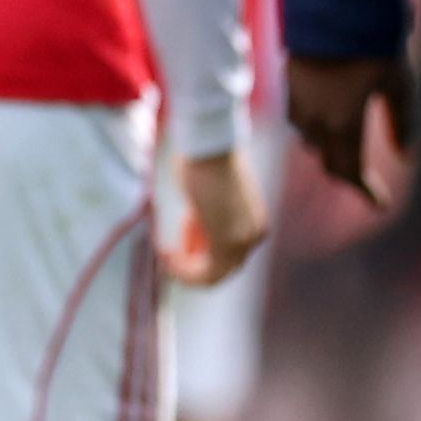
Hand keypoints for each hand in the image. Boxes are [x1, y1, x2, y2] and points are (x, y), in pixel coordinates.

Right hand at [166, 148, 270, 286]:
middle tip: (169, 251)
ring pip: (213, 275)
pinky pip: (205, 275)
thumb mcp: (208, 195)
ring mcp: (244, 242)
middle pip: (222, 267)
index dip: (199, 254)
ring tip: (165, 250)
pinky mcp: (227, 244)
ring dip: (185, 268)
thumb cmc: (204, 159)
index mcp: (255, 220)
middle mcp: (255, 234)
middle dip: (192, 263)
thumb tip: (195, 224)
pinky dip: (183, 271)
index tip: (177, 244)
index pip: (230, 253)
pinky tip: (166, 254)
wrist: (207, 145)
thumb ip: (207, 216)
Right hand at [284, 54, 413, 207]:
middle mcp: (315, 121)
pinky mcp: (289, 84)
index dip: (366, 191)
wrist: (332, 3)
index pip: (351, 173)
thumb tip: (405, 155)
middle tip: (366, 178)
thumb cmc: (372, 42)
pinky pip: (301, 120)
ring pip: (313, 141)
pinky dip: (317, 127)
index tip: (382, 204)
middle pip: (330, 161)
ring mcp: (297, 103)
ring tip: (348, 146)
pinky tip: (330, 115)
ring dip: (330, 149)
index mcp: (343, 126)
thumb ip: (401, 122)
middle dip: (349, 172)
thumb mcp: (397, 82)